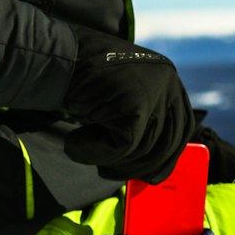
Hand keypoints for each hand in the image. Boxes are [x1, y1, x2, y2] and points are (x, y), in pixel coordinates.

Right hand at [62, 26, 195, 181]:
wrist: (51, 59)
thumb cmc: (80, 82)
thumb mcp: (120, 96)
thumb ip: (141, 119)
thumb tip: (153, 168)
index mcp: (168, 77)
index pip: (183, 127)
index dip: (168, 156)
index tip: (151, 176)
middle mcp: (168, 81)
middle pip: (168, 142)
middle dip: (139, 166)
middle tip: (108, 171)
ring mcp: (154, 91)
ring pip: (143, 148)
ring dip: (110, 158)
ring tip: (81, 146)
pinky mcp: (135, 104)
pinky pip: (124, 147)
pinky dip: (95, 152)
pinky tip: (75, 143)